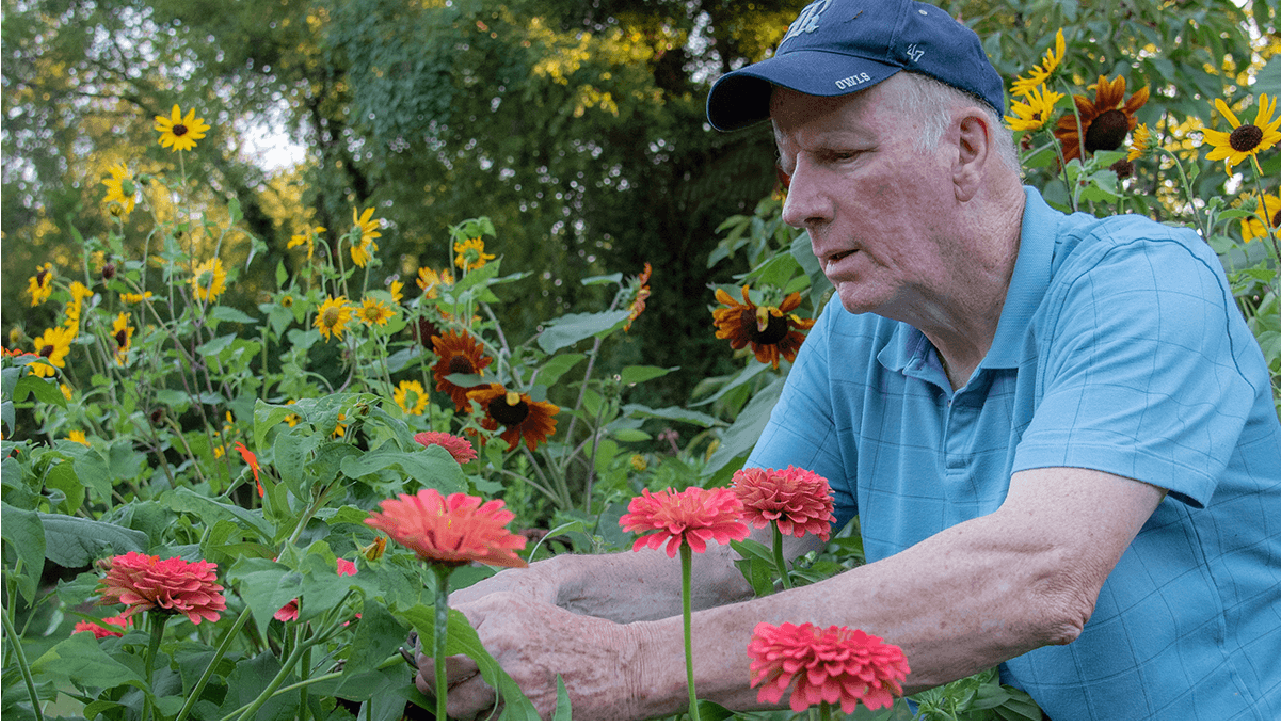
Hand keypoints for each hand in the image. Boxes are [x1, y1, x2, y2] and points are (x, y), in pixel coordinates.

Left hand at [415, 592, 645, 719]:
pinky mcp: (521, 710)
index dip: (429, 650)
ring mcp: (510, 677)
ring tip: (476, 702)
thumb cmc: (573, 641)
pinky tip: (502, 711)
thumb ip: (485, 623)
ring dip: (459, 708)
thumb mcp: (528, 614)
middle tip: (443, 687)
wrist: (621, 666)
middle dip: (434, 681)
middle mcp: (499, 639)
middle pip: (437, 667)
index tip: (431, 660)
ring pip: (454, 703)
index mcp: (499, 608)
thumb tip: (440, 648)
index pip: (439, 630)